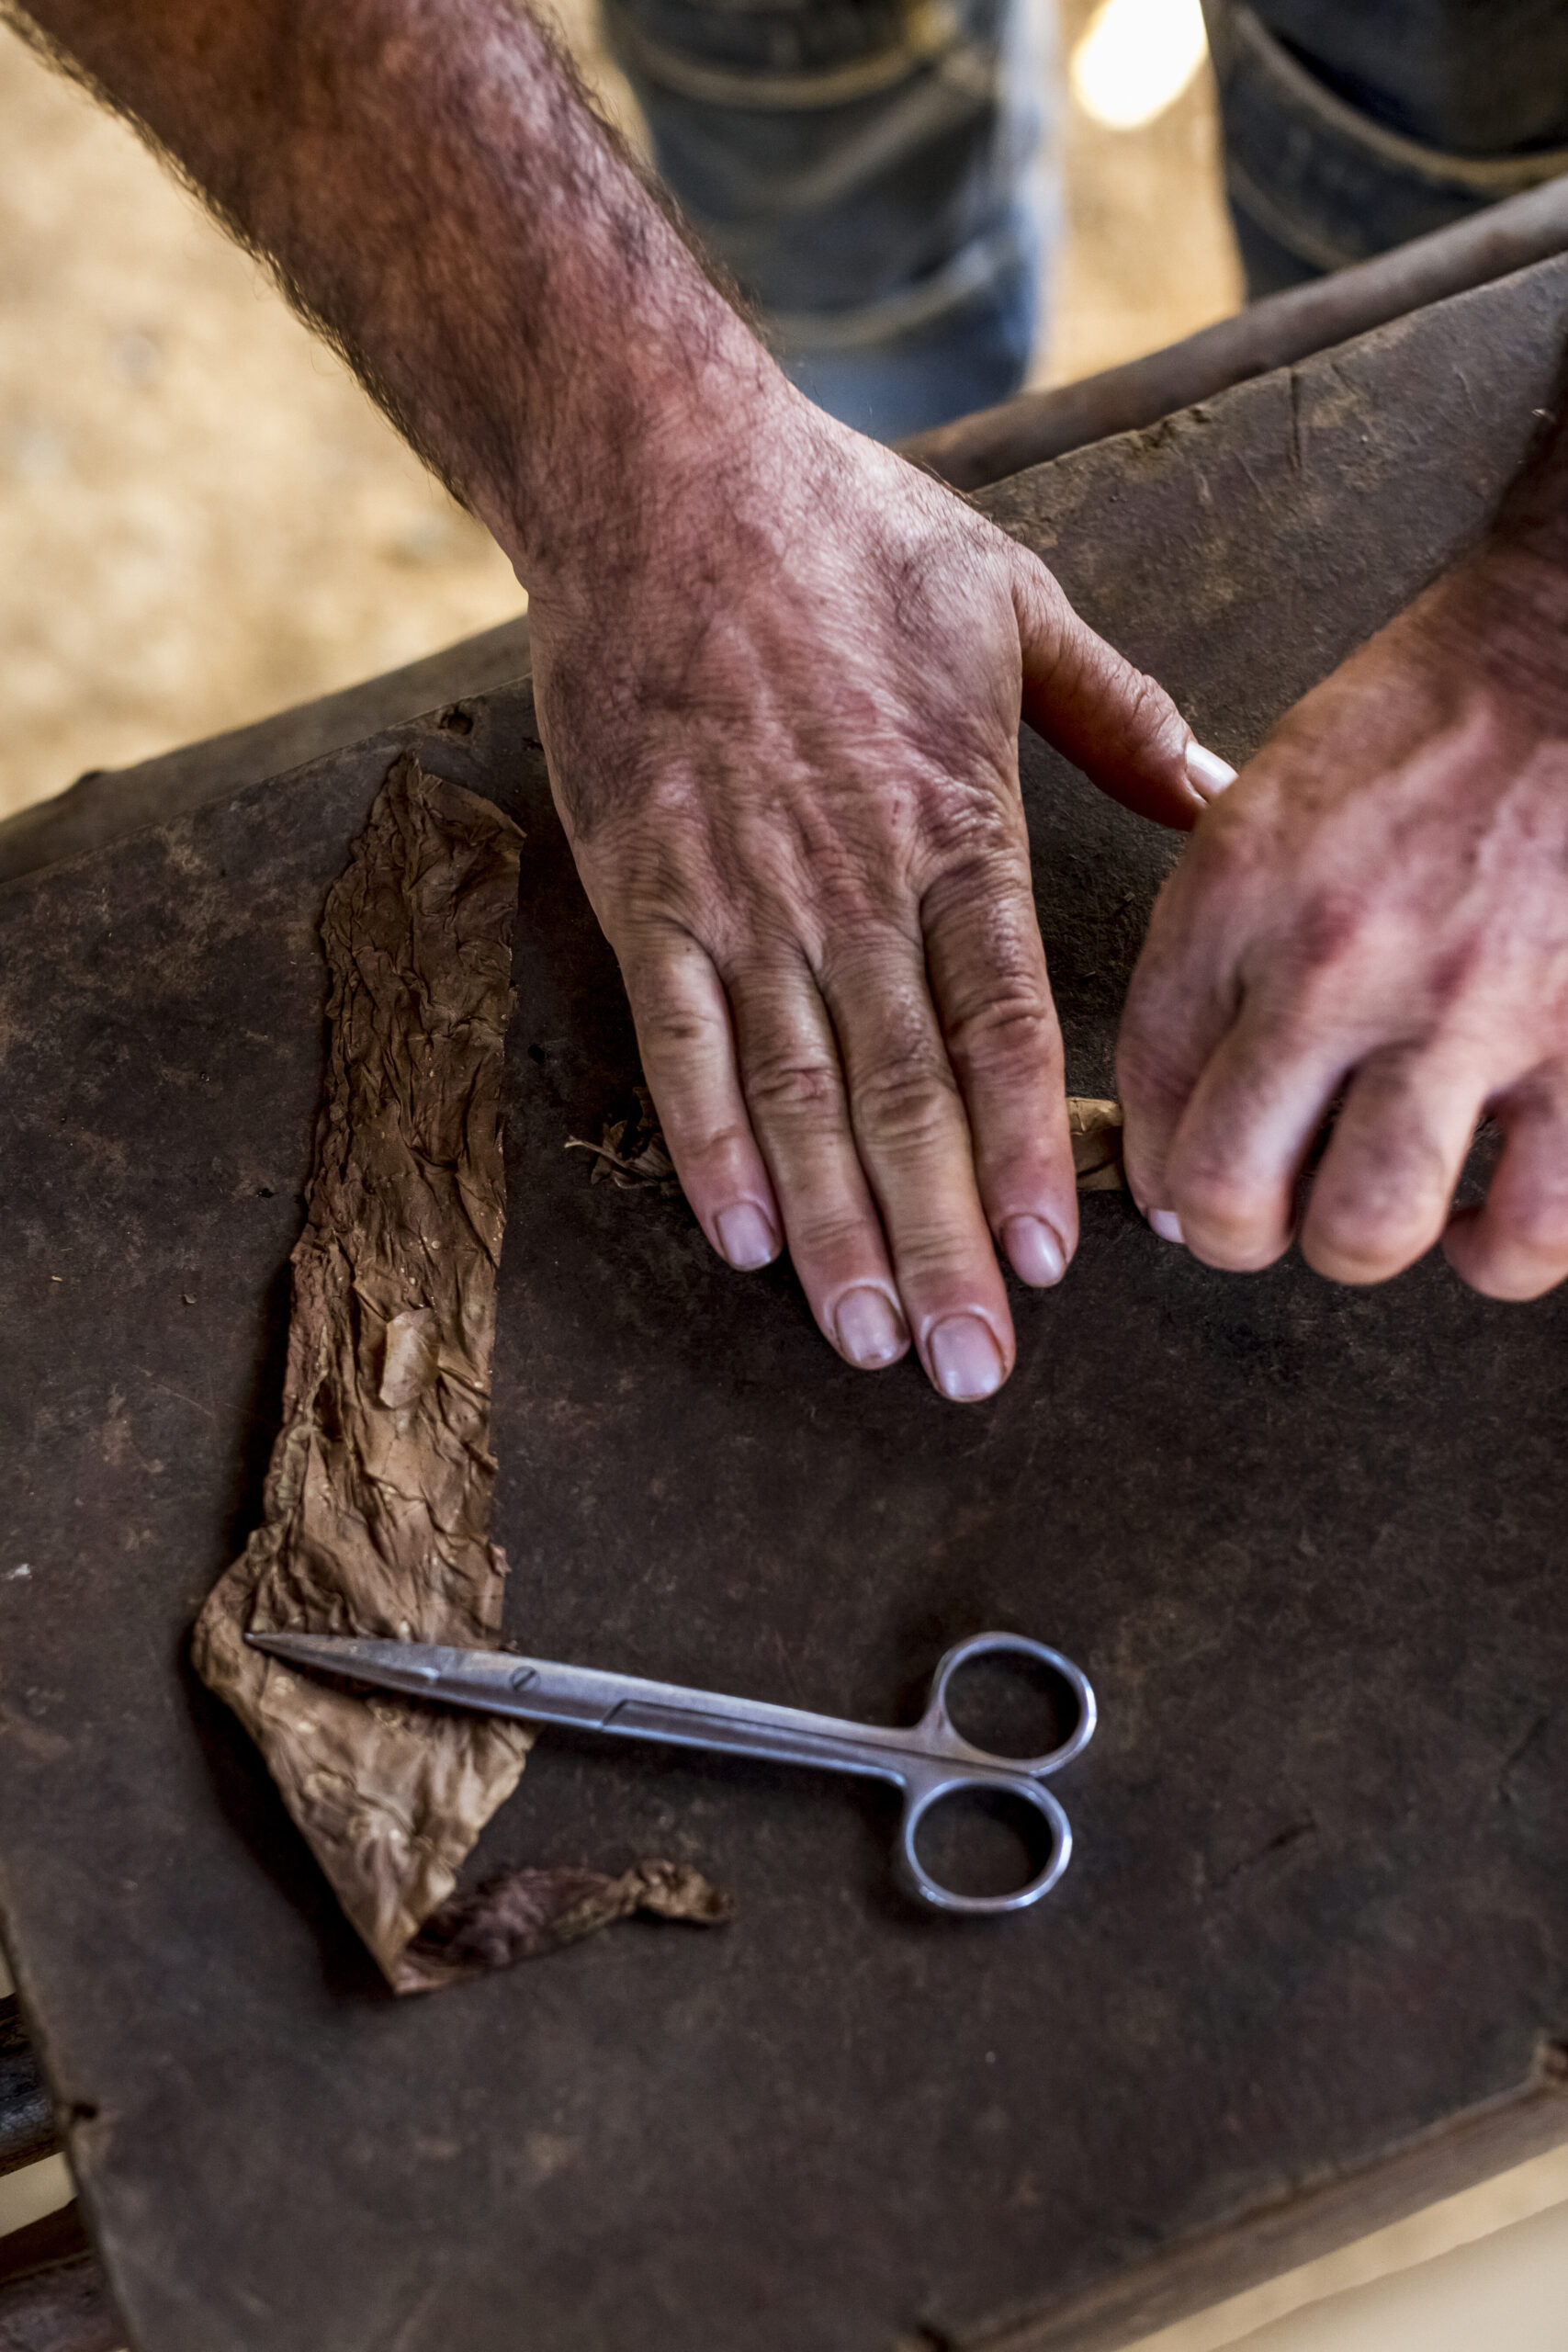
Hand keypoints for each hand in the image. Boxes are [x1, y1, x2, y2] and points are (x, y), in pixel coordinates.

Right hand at [529, 378, 1219, 1397]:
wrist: (662, 475)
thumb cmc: (843, 533)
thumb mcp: (1013, 603)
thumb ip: (1115, 716)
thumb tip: (1210, 787)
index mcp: (953, 828)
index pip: (1005, 1028)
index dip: (1030, 1154)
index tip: (1053, 1259)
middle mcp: (851, 887)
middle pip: (907, 1099)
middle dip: (942, 1241)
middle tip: (969, 1363)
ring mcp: (741, 897)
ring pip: (799, 1097)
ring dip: (836, 1229)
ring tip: (869, 1335)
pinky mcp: (647, 891)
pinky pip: (681, 1044)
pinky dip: (710, 1147)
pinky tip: (743, 1238)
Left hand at [1119, 540, 1567, 1300]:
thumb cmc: (1426, 727)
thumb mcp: (1261, 811)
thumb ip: (1209, 954)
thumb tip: (1180, 1118)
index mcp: (1236, 903)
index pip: (1147, 1100)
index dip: (1162, 1170)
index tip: (1196, 1177)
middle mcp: (1336, 966)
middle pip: (1231, 1199)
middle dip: (1241, 1233)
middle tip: (1278, 1209)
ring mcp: (1468, 1011)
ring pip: (1367, 1233)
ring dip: (1366, 1243)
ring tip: (1390, 1203)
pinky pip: (1533, 1228)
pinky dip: (1505, 1248)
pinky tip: (1495, 1210)